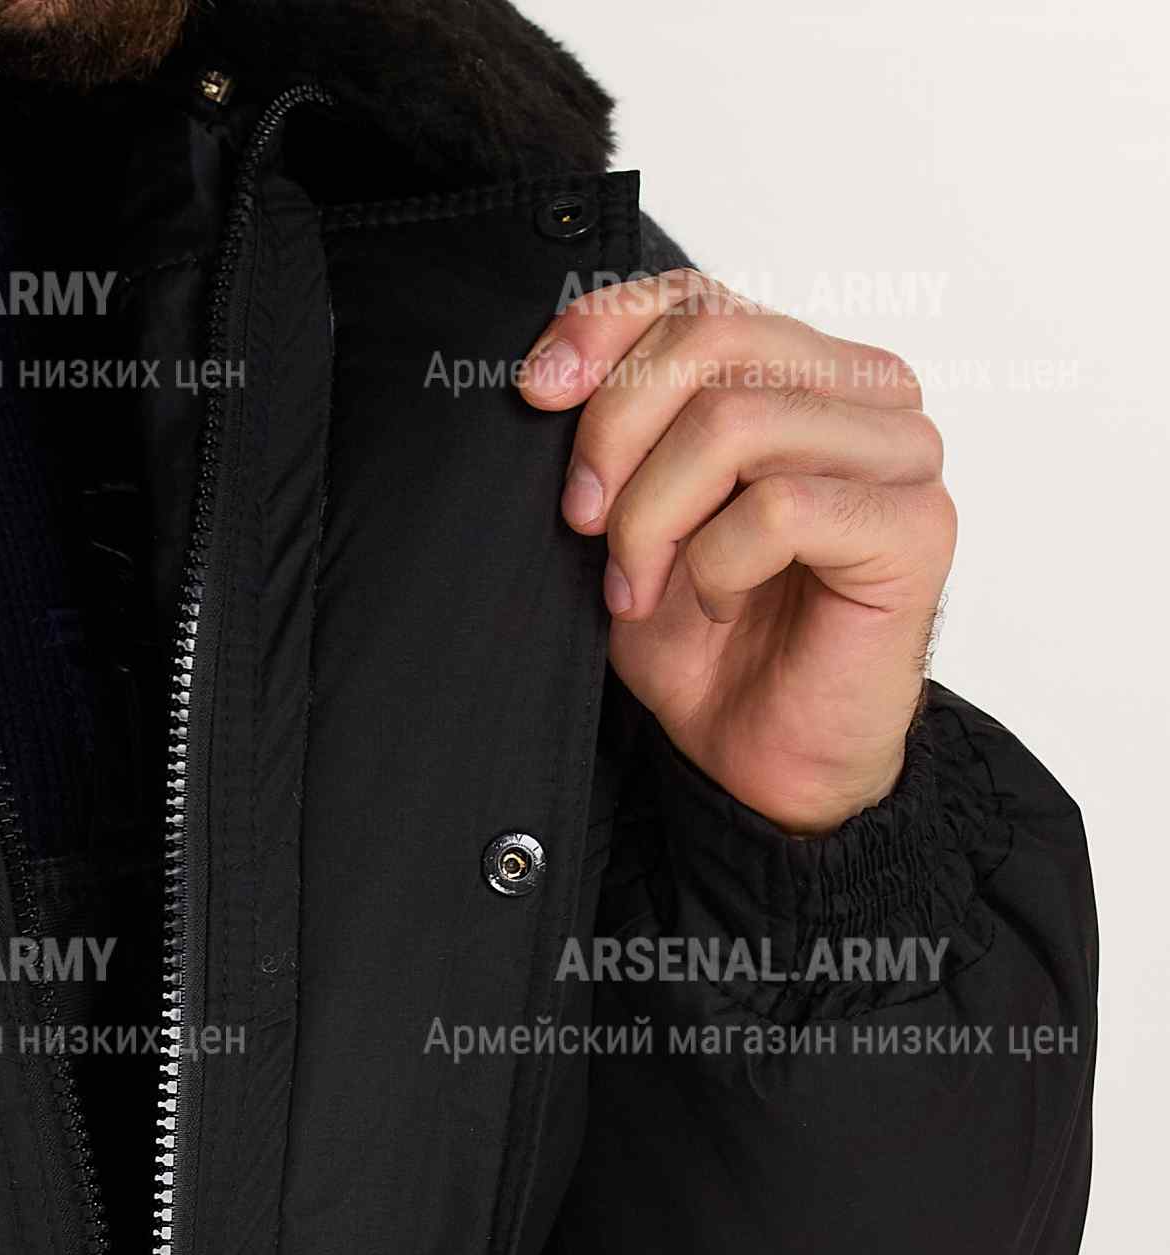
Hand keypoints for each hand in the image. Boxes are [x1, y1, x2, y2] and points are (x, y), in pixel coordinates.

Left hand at [519, 271, 955, 833]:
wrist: (758, 762)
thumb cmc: (707, 644)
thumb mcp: (631, 517)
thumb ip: (616, 429)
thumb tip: (547, 371)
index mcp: (801, 370)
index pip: (698, 295)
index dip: (603, 330)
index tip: (535, 395)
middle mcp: (865, 392)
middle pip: (713, 340)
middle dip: (616, 435)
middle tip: (585, 525)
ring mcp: (901, 453)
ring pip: (738, 422)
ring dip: (656, 516)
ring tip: (644, 586)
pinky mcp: (916, 524)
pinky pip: (779, 508)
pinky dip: (717, 565)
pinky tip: (715, 605)